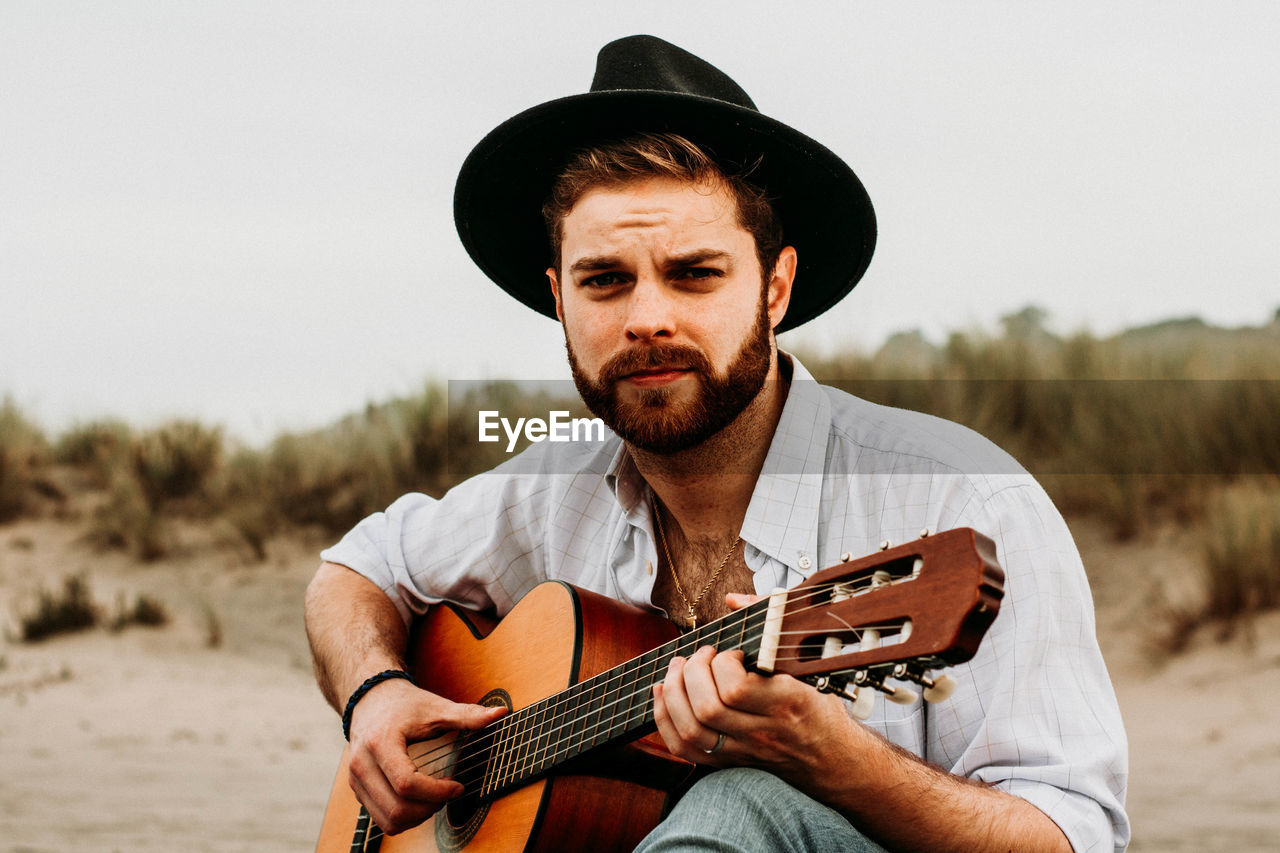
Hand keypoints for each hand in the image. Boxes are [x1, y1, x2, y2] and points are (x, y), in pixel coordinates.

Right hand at [346, 678, 506, 834]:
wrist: (371, 699)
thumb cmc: (404, 705)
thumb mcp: (437, 707)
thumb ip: (468, 715)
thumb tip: (501, 713)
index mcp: (380, 743)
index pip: (406, 784)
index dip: (437, 792)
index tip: (458, 785)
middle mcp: (362, 764)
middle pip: (397, 808)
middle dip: (430, 807)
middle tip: (449, 792)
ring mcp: (356, 779)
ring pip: (388, 820)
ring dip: (418, 816)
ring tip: (436, 797)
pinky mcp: (357, 789)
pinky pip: (382, 818)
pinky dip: (405, 817)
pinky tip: (421, 799)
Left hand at [651, 593, 853, 783]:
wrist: (833, 758)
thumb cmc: (818, 704)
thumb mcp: (808, 662)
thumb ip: (772, 622)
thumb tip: (733, 599)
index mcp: (787, 703)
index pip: (736, 690)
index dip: (723, 664)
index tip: (732, 652)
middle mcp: (763, 731)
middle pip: (708, 709)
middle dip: (692, 673)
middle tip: (701, 655)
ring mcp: (744, 751)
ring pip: (692, 730)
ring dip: (674, 693)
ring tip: (679, 669)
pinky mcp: (729, 762)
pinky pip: (685, 750)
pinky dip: (665, 720)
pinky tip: (663, 693)